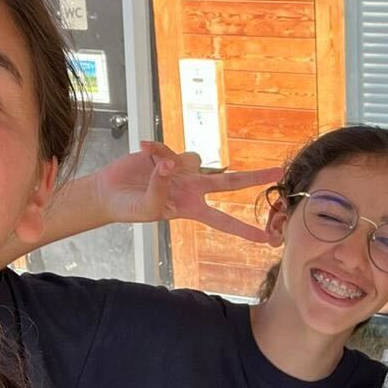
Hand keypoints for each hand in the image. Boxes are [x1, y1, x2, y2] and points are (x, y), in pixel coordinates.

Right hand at [89, 140, 282, 243]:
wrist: (109, 192)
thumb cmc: (129, 207)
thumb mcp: (147, 208)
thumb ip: (160, 189)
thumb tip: (172, 166)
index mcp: (191, 209)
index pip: (223, 221)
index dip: (244, 230)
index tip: (267, 239)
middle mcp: (193, 188)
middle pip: (230, 182)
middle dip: (254, 178)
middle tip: (279, 172)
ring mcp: (182, 170)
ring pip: (192, 158)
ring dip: (172, 159)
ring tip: (150, 163)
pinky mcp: (169, 153)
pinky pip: (168, 147)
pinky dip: (156, 149)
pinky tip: (142, 149)